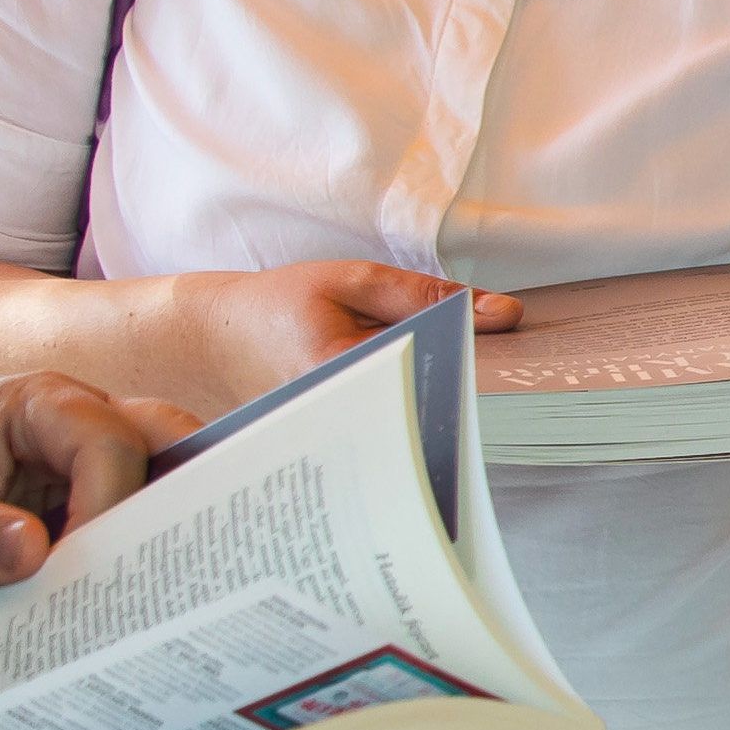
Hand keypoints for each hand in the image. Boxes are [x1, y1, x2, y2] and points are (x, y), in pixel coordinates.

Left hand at [0, 370, 209, 653]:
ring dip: (148, 555)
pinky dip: (119, 592)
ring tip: (143, 608)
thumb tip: (32, 553)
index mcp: (37, 404)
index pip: (109, 440)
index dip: (111, 497)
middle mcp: (71, 442)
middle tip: (170, 567)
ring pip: (151, 511)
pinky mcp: (68, 546)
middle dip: (176, 505)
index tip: (79, 559)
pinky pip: (114, 563)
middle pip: (163, 454)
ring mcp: (75, 495)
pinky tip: (113, 627)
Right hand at [171, 261, 511, 411]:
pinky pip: (390, 439)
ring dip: (442, 413)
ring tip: (464, 399)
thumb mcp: (350, 279)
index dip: (479, 373)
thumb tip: (504, 314)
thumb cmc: (278, 303)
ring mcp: (336, 441)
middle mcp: (341, 417)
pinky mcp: (335, 450)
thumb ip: (425, 294)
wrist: (211, 339)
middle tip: (506, 397)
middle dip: (466, 400)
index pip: (435, 376)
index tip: (518, 372)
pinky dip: (413, 420)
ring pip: (413, 433)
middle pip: (429, 415)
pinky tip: (426, 406)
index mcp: (343, 370)